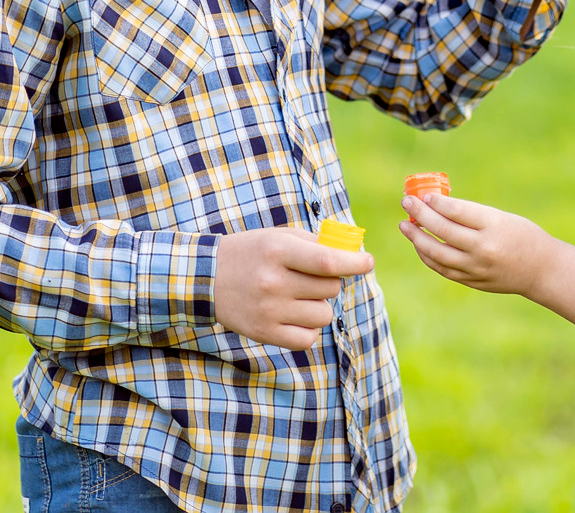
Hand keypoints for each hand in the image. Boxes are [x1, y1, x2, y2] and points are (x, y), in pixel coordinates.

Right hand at [212, 227, 373, 349]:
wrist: (207, 278)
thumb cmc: (252, 252)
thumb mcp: (278, 237)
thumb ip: (315, 244)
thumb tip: (354, 256)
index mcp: (278, 251)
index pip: (328, 262)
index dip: (354, 264)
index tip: (368, 263)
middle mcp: (274, 282)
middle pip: (330, 288)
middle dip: (330, 281)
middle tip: (311, 276)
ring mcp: (269, 311)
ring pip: (323, 314)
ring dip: (320, 305)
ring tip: (300, 296)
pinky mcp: (265, 334)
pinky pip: (309, 338)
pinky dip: (310, 328)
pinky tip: (296, 315)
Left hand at [398, 193, 574, 340]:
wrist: (541, 270)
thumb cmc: (522, 235)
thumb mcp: (501, 217)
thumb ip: (471, 215)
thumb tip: (436, 206)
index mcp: (493, 225)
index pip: (456, 211)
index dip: (436, 202)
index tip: (423, 195)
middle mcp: (483, 248)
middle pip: (443, 230)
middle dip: (420, 215)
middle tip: (406, 202)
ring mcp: (477, 268)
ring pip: (437, 253)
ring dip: (417, 238)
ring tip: (405, 225)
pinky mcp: (473, 282)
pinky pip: (443, 269)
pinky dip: (428, 257)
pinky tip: (420, 246)